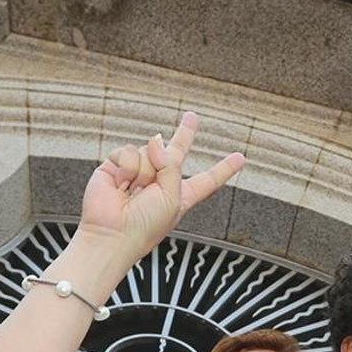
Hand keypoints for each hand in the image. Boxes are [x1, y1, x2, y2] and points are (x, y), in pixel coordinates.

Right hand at [73, 111, 244, 272]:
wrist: (112, 234)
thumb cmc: (145, 225)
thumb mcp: (173, 198)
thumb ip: (171, 166)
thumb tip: (154, 139)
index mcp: (180, 196)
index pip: (207, 180)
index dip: (223, 169)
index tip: (240, 157)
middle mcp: (160, 182)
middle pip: (176, 152)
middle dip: (185, 134)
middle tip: (192, 116)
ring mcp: (138, 173)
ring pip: (150, 150)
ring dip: (145, 171)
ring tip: (134, 192)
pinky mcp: (116, 167)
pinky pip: (128, 152)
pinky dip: (126, 168)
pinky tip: (120, 185)